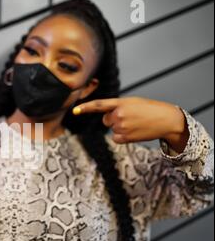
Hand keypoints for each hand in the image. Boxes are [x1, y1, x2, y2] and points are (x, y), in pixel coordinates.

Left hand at [72, 96, 189, 152]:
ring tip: (136, 124)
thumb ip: (117, 107)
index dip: (85, 108)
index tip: (75, 111)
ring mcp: (121, 126)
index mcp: (121, 102)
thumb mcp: (133, 102)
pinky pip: (115, 138)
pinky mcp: (124, 137)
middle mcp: (119, 114)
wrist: (166, 120)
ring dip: (121, 128)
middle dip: (114, 119)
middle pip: (106, 119)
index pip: (99, 105)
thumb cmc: (150, 110)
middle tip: (131, 117)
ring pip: (112, 129)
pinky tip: (134, 132)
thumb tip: (106, 118)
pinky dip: (122, 137)